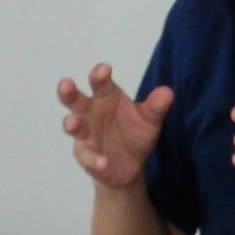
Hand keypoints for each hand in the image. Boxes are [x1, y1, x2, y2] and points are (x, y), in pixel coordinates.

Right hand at [58, 64, 172, 190]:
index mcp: (106, 97)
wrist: (131, 165)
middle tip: (66, 83)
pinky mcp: (86, 156)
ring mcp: (85, 134)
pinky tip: (103, 161)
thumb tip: (168, 93)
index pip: (100, 83)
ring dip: (72, 123)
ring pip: (73, 125)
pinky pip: (87, 156)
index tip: (104, 69)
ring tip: (73, 122)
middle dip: (69, 92)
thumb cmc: (135, 133)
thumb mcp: (149, 120)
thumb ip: (156, 107)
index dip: (99, 75)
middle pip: (76, 100)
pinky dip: (94, 159)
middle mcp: (91, 112)